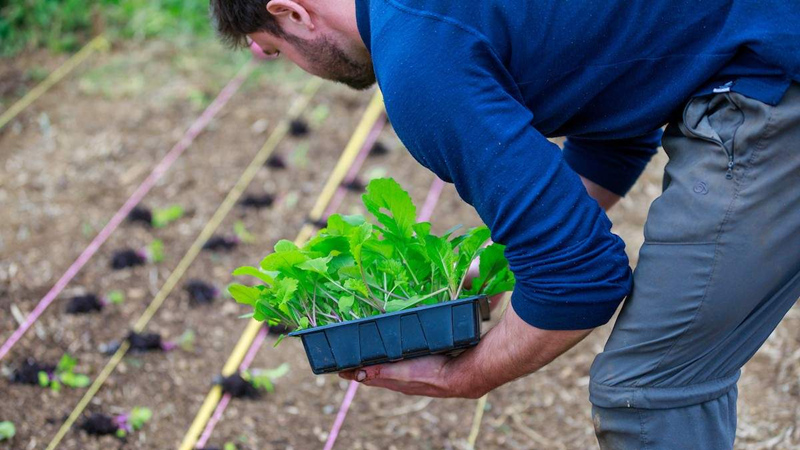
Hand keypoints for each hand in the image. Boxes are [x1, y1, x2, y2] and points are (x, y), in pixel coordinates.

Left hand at [338, 354, 486, 398]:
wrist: (462, 375)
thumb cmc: (432, 373)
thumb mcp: (403, 371)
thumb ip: (381, 372)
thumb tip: (357, 374)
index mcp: (392, 381)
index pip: (365, 376)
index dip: (351, 371)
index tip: (337, 366)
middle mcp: (400, 379)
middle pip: (376, 372)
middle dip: (363, 365)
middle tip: (350, 357)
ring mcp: (412, 373)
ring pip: (390, 366)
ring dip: (379, 361)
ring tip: (370, 353)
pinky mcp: (424, 366)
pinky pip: (404, 361)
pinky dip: (396, 356)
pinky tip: (400, 350)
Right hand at [340, 303, 592, 398]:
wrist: (534, 327)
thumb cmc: (516, 307)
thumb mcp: (482, 291)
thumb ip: (472, 281)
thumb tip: (469, 266)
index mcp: (462, 352)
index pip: (425, 358)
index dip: (398, 357)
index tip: (375, 353)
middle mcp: (458, 372)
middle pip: (411, 374)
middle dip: (380, 370)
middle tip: (352, 367)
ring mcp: (455, 382)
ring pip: (407, 380)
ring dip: (378, 375)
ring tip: (350, 371)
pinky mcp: (453, 383)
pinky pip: (414, 380)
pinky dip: (388, 375)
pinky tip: (366, 372)